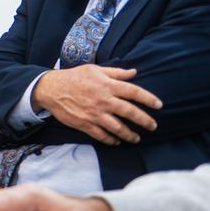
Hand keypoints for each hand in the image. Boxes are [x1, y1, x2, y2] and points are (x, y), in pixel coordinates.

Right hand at [32, 65, 161, 144]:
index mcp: (107, 85)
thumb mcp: (95, 69)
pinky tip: (117, 141)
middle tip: (153, 126)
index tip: (159, 105)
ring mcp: (94, 114)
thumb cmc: (74, 77)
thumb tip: (135, 72)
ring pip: (118, 128)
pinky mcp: (84, 124)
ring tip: (137, 138)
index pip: (133, 92)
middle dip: (145, 120)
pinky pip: (102, 135)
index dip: (148, 99)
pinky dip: (111, 140)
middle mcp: (103, 100)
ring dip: (130, 135)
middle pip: (130, 112)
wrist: (50, 89)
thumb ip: (116, 72)